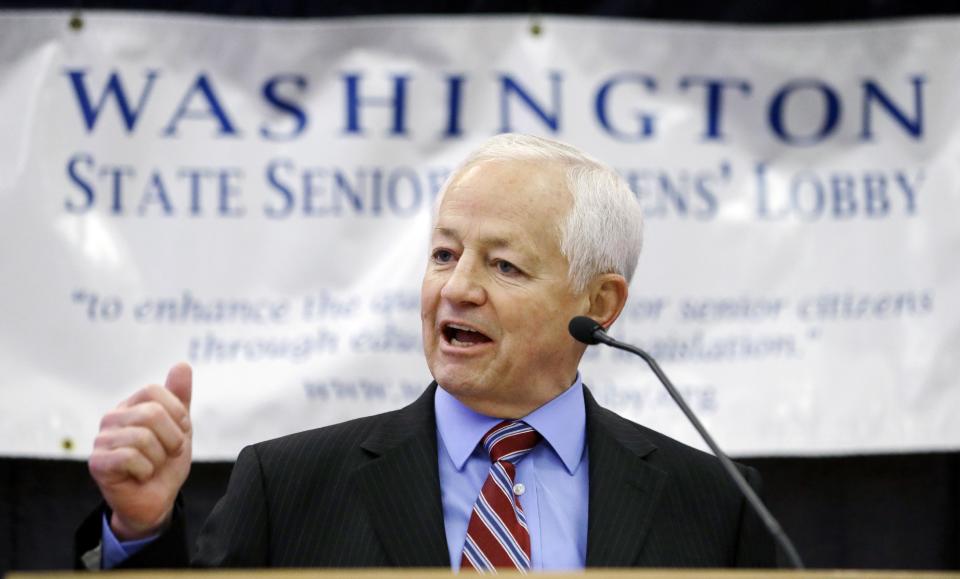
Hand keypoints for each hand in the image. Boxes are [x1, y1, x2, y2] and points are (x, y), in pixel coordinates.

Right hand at [88, 363, 192, 539]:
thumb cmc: (165, 462)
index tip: (178, 432)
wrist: (156, 500)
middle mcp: (112, 418)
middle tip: (167, 453)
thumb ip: (180, 397)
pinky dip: (145, 470)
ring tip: (153, 466)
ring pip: (143, 437)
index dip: (176, 413)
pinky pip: (130, 457)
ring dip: (159, 457)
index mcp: (131, 406)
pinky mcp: (97, 462)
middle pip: (151, 413)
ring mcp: (101, 440)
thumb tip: (182, 364)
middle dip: (172, 438)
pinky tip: (140, 475)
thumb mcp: (180, 427)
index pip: (154, 391)